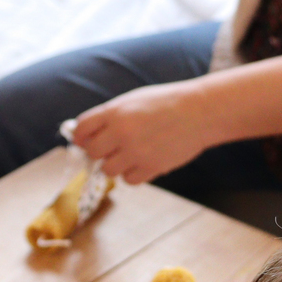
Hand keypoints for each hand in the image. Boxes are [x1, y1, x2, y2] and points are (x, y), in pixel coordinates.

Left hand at [74, 81, 217, 184]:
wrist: (200, 111)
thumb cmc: (166, 104)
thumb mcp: (133, 101)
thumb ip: (109, 117)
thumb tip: (83, 136)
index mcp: (115, 111)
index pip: (81, 129)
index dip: (81, 137)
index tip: (86, 140)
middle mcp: (122, 131)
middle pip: (92, 153)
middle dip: (99, 152)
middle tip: (112, 148)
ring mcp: (136, 151)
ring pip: (108, 170)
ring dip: (117, 165)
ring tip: (132, 154)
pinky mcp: (151, 167)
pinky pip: (129, 180)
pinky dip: (133, 174)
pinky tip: (144, 161)